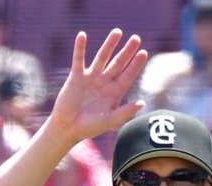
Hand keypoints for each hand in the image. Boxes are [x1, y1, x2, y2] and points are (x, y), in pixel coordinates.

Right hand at [47, 29, 147, 148]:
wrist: (67, 128)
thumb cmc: (89, 127)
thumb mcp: (109, 120)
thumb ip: (125, 112)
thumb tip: (142, 103)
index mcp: (114, 93)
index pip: (127, 76)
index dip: (135, 65)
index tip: (144, 52)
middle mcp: (104, 82)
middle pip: (118, 63)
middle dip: (127, 51)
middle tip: (136, 38)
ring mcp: (91, 78)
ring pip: (102, 57)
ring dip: (109, 44)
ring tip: (117, 32)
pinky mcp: (76, 76)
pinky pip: (78, 59)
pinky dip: (80, 48)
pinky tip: (82, 35)